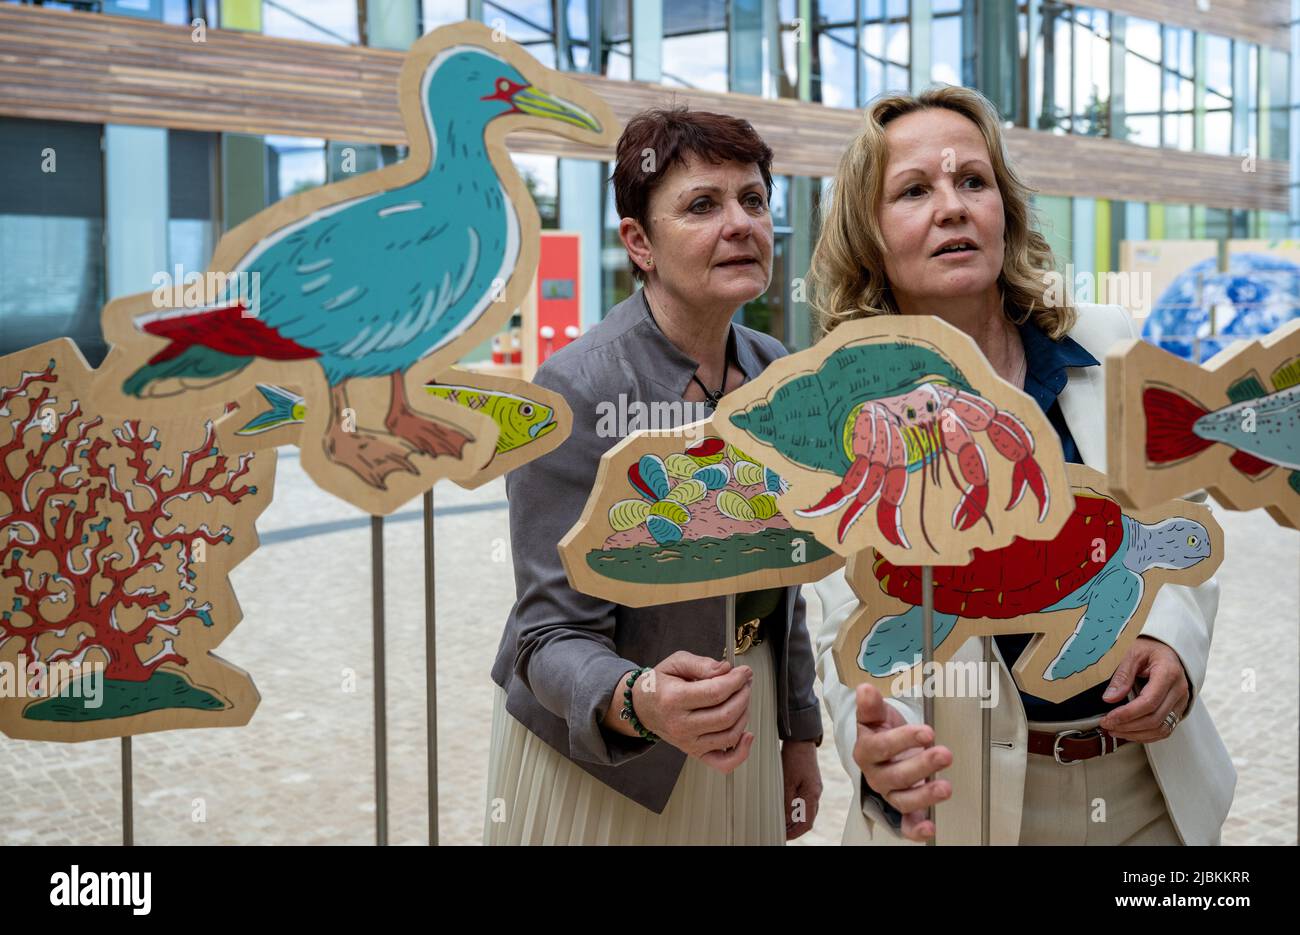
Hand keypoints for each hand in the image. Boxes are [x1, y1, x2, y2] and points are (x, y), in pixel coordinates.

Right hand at [621, 651, 754, 772]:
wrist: (643, 707)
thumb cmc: (660, 685)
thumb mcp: (676, 663)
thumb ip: (701, 664)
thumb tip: (726, 669)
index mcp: (673, 699)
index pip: (715, 693)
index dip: (736, 681)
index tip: (744, 672)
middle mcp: (680, 725)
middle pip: (726, 715)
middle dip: (743, 695)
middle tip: (745, 682)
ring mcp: (688, 742)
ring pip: (729, 735)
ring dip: (744, 714)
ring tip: (742, 698)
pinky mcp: (695, 753)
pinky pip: (724, 762)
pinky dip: (741, 752)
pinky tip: (747, 734)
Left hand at [781, 740, 821, 840]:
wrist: (801, 739)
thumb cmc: (794, 757)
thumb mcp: (787, 781)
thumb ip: (787, 801)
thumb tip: (785, 819)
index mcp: (812, 795)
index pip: (807, 823)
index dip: (795, 833)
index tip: (784, 836)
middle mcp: (815, 794)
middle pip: (807, 819)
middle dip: (794, 828)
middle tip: (780, 831)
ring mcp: (814, 788)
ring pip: (806, 811)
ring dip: (794, 819)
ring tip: (781, 823)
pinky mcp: (810, 783)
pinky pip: (804, 802)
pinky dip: (795, 809)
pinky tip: (785, 809)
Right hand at [852, 683, 950, 840]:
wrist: (885, 750)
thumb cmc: (882, 733)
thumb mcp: (877, 716)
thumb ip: (871, 706)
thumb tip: (865, 690)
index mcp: (866, 751)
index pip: (880, 747)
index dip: (903, 740)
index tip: (926, 731)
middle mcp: (876, 775)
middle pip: (895, 775)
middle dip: (922, 765)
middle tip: (943, 754)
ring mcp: (889, 793)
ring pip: (903, 800)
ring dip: (925, 795)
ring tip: (945, 788)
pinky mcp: (902, 809)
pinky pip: (905, 824)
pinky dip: (916, 830)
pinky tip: (929, 828)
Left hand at [1100, 636, 1189, 741]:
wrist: (1167, 649)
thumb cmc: (1150, 648)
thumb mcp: (1132, 653)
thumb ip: (1122, 675)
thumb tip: (1110, 698)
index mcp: (1169, 673)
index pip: (1149, 702)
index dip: (1127, 714)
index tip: (1108, 718)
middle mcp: (1179, 690)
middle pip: (1155, 718)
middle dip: (1128, 726)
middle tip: (1107, 725)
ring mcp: (1181, 701)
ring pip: (1161, 728)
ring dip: (1136, 734)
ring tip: (1115, 730)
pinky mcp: (1178, 709)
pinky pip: (1165, 729)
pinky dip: (1146, 735)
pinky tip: (1129, 732)